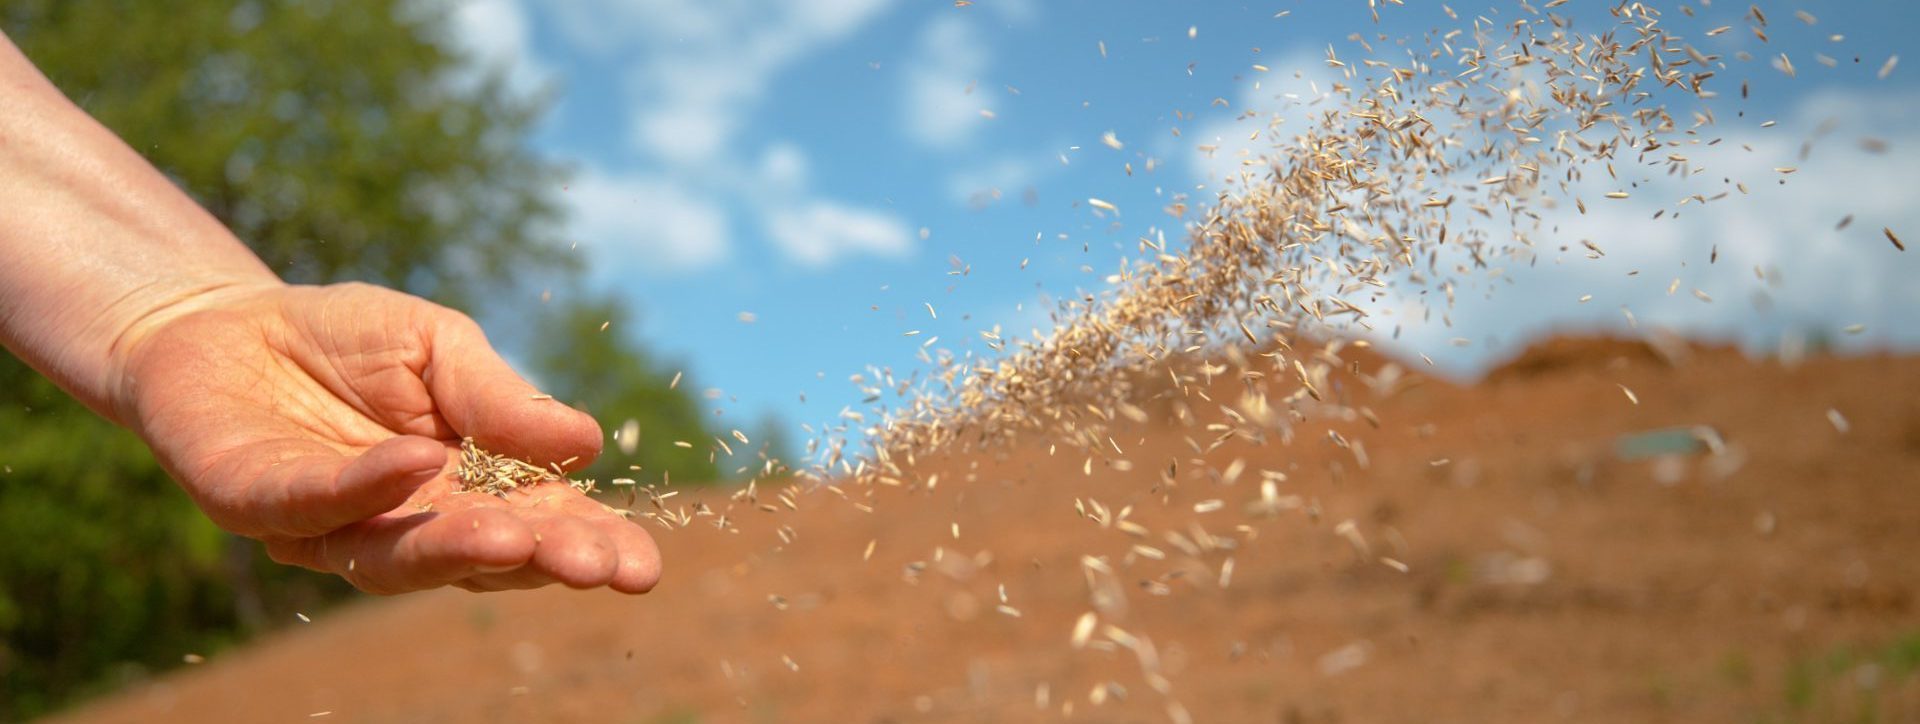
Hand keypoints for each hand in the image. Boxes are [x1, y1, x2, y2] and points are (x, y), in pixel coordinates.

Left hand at [112, 282, 659, 594]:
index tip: (642, 567)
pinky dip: (370, 488)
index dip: (591, 548)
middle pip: (480, 560)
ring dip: (461, 549)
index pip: (541, 529)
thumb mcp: (442, 346)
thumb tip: (587, 443)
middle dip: (541, 562)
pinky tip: (421, 462)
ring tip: (520, 537)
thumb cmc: (346, 340)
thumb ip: (502, 400)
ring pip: (400, 558)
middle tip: (595, 567)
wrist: (224, 321)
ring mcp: (332, 528)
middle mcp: (407, 526)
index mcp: (470, 492)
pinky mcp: (258, 507)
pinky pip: (317, 505)